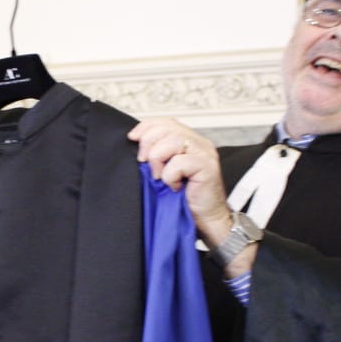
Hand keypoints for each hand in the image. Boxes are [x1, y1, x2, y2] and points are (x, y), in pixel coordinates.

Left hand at [127, 119, 234, 250]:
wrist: (206, 219)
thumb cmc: (186, 198)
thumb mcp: (166, 171)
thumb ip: (159, 154)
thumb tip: (137, 142)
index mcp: (190, 141)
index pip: (167, 122)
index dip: (147, 126)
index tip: (132, 138)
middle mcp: (200, 143)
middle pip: (168, 128)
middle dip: (148, 143)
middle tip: (144, 162)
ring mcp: (205, 154)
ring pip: (173, 141)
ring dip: (158, 159)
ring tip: (159, 176)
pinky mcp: (207, 167)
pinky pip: (179, 162)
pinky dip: (170, 175)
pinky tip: (175, 186)